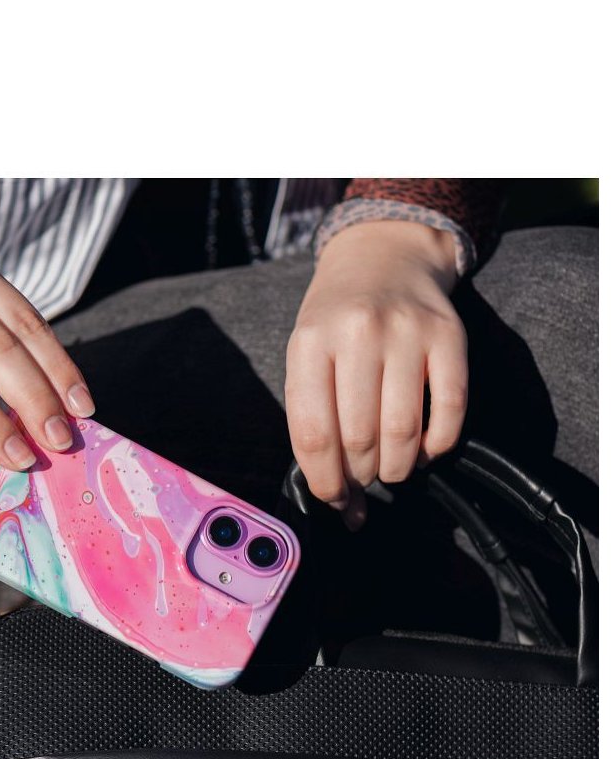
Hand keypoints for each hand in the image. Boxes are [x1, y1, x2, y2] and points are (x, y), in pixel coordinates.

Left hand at [284, 219, 467, 528]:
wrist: (383, 258)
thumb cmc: (337, 323)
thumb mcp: (307, 356)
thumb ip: (313, 419)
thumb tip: (337, 498)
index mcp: (310, 343)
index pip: (314, 434)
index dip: (325, 481)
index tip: (334, 499)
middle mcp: (358, 334)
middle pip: (359, 438)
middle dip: (360, 476)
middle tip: (362, 480)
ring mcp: (407, 332)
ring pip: (403, 431)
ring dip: (397, 468)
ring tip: (390, 470)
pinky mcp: (450, 336)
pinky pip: (450, 410)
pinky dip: (438, 446)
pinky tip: (424, 451)